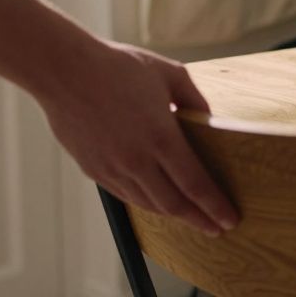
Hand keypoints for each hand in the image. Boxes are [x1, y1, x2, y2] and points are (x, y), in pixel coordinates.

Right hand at [34, 41, 238, 235]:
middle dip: (199, 220)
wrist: (64, 71)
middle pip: (174, 204)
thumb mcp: (170, 74)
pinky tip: (157, 202)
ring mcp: (112, 168)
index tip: (230, 219)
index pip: (195, 184)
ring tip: (190, 217)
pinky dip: (146, 203)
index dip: (214, 206)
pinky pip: (125, 195)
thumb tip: (208, 118)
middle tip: (216, 229)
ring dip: (173, 214)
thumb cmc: (118, 67)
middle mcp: (136, 160)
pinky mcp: (93, 170)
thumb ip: (194, 99)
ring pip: (148, 204)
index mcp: (161, 137)